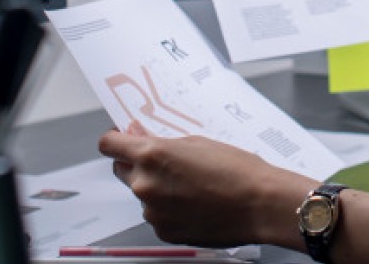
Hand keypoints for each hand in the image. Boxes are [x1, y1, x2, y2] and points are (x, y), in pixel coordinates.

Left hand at [99, 123, 313, 248]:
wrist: (259, 204)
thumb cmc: (237, 170)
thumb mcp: (197, 142)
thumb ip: (163, 142)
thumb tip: (141, 137)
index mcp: (151, 156)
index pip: (109, 145)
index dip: (115, 139)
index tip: (123, 138)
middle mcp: (145, 184)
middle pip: (121, 169)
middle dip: (136, 162)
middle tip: (163, 160)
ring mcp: (152, 211)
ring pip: (142, 193)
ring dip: (157, 187)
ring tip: (191, 184)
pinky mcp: (163, 231)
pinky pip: (157, 214)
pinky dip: (169, 208)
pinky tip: (194, 202)